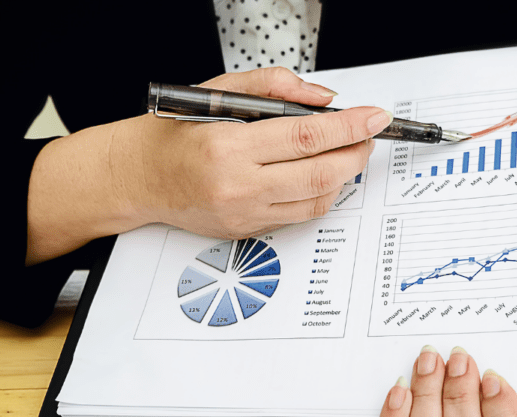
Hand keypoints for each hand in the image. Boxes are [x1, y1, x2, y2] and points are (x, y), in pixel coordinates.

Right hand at [117, 67, 388, 238]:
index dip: (349, 126)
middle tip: (368, 137)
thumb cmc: (177, 133)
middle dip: (355, 153)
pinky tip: (322, 176)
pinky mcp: (247, 230)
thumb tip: (324, 98)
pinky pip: (299, 216)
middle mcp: (237, 185)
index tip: (374, 117)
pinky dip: (320, 195)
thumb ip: (274, 87)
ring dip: (343, 176)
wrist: (141, 177)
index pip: (306, 136)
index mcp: (228, 146)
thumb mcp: (220, 92)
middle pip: (320, 173)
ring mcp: (243, 213)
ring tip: (348, 154)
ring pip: (316, 200)